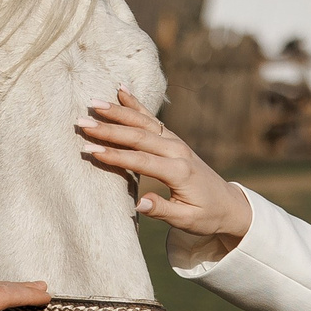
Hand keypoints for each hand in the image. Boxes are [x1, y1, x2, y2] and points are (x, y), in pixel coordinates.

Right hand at [79, 90, 252, 246]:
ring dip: (118, 112)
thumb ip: (163, 210)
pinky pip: (152, 118)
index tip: (90, 149)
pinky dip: (135, 104)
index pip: (141, 160)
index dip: (115, 155)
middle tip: (82, 122)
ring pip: (144, 122)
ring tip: (94, 103)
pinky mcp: (173, 139)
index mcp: (179, 171)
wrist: (228, 203)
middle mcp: (177, 151)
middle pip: (138, 136)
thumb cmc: (206, 215)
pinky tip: (120, 90)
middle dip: (109, 129)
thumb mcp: (187, 219)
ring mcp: (175, 142)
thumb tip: (139, 203)